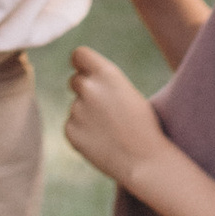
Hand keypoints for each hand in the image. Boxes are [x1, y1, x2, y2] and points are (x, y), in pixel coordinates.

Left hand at [64, 46, 170, 191]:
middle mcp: (88, 88)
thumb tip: (79, 77)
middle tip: (105, 109)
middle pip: (75, 81)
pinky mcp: (70, 130)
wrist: (144, 160)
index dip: (81, 63)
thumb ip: (103, 83)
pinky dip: (83, 132)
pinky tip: (101, 141)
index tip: (83, 69)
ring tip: (110, 130)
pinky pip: (72, 125)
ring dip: (87, 115)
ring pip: (76, 106)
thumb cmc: (142, 125)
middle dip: (85, 90)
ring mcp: (76, 110)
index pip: (79, 54)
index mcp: (107, 74)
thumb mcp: (127, 92)